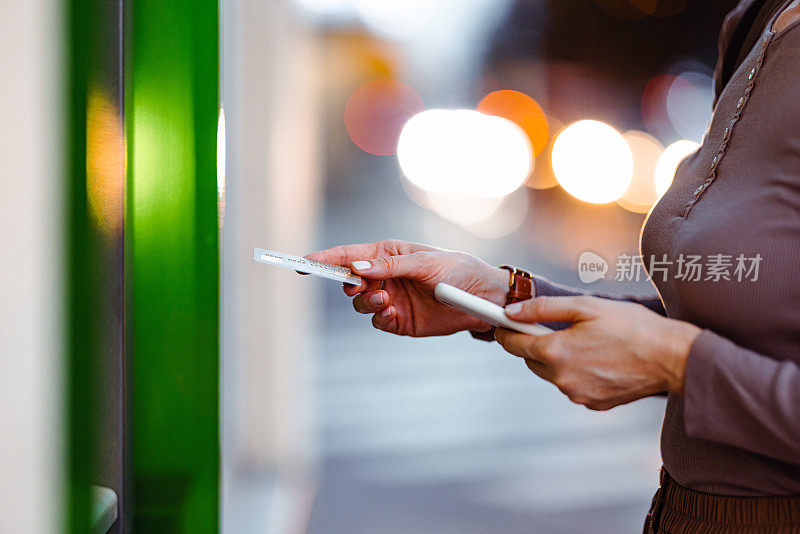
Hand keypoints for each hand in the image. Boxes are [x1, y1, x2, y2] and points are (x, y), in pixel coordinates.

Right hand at [305, 239, 508, 336]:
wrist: (481, 299)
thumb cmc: (456, 270)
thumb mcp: (424, 262)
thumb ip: (390, 265)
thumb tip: (356, 265)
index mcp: (388, 254)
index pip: (349, 255)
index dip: (325, 259)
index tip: (303, 262)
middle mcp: (384, 276)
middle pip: (349, 281)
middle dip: (348, 284)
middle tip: (358, 287)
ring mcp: (390, 299)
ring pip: (360, 304)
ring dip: (367, 302)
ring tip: (385, 300)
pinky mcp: (399, 320)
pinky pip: (377, 321)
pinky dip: (379, 317)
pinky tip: (392, 312)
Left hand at [495, 296, 700, 410]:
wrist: (671, 358)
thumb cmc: (631, 326)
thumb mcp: (585, 306)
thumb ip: (543, 309)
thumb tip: (511, 313)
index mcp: (556, 352)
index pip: (514, 345)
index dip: (506, 332)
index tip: (502, 325)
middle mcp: (562, 379)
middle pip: (532, 360)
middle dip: (537, 344)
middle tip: (557, 328)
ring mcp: (577, 395)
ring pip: (553, 374)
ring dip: (559, 359)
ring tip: (587, 342)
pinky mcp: (593, 404)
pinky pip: (573, 386)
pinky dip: (578, 373)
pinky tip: (599, 359)